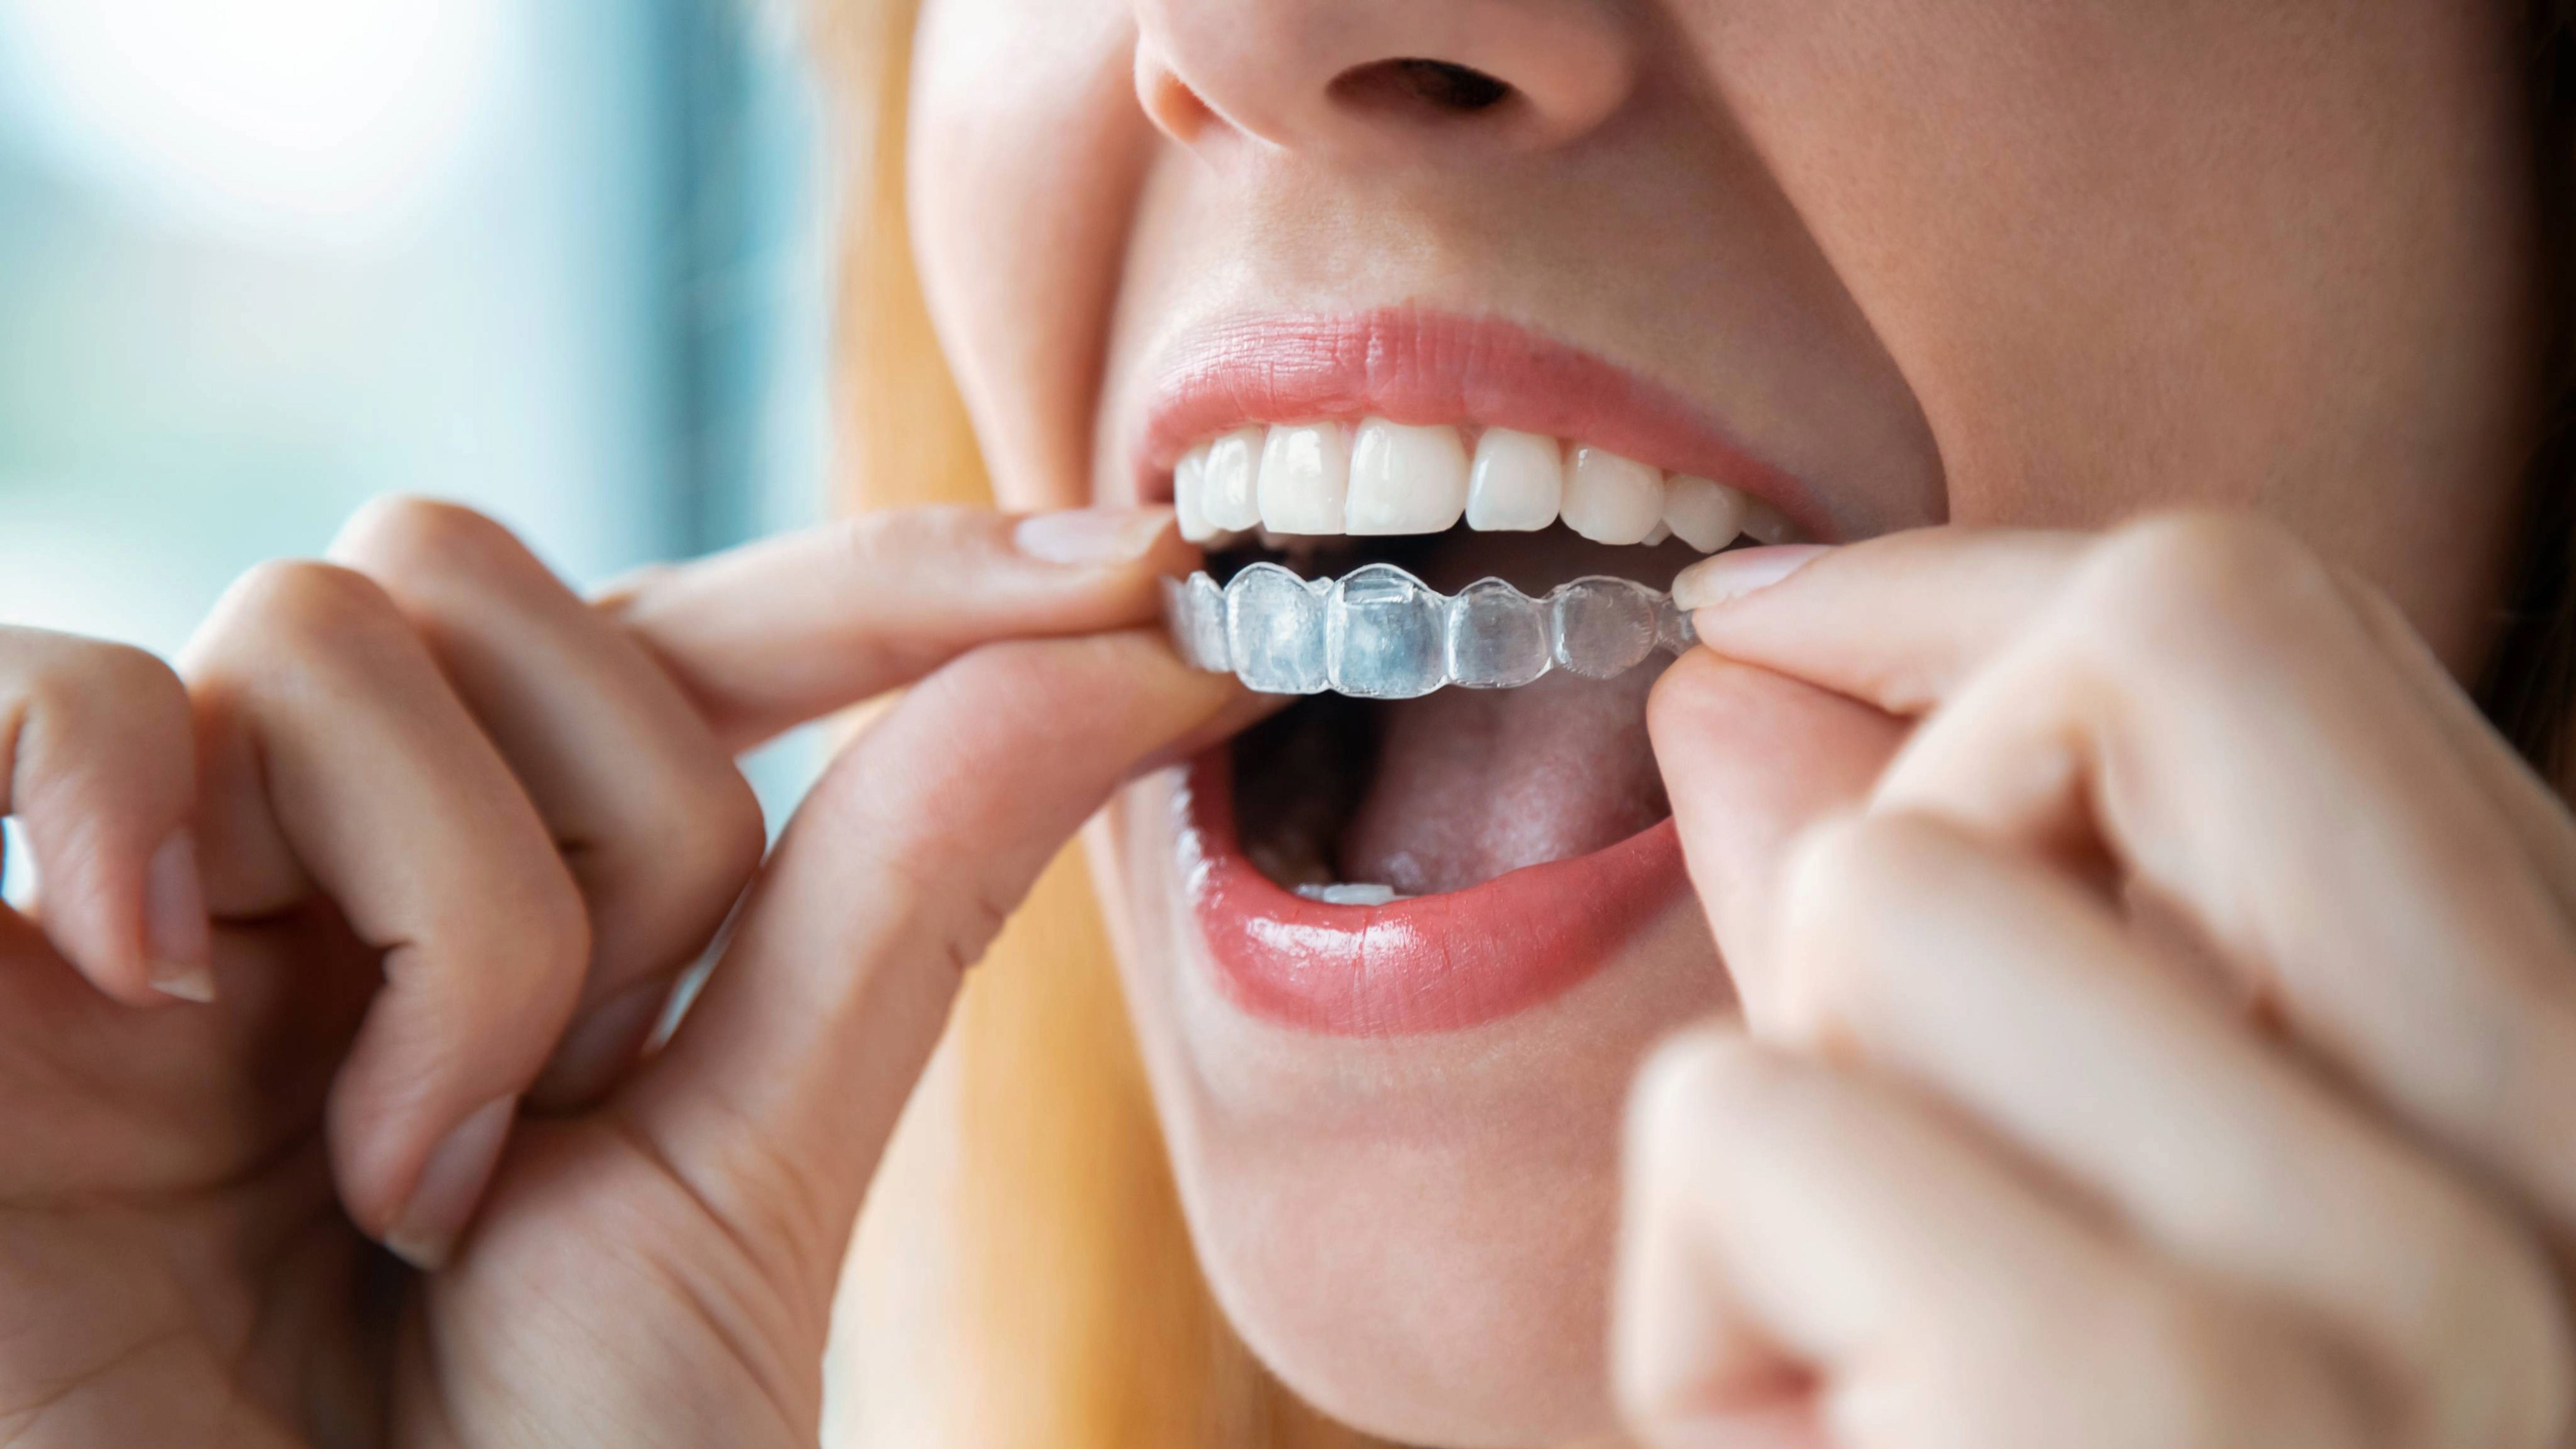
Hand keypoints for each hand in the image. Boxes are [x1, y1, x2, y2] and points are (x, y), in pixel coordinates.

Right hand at [0, 498, 1243, 1445]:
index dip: (913, 579)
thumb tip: (1134, 642)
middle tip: (555, 1118)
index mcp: (499, 900)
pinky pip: (36, 684)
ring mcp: (133, 888)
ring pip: (327, 633)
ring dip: (436, 919)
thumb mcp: (745, 1174)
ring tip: (391, 1176)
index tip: (1152, 566)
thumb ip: (901, 895)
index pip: (705, 639)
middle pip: (487, 579)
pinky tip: (141, 984)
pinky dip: (111, 789)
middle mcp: (316, 858)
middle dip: (602, 836)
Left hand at [1620, 515, 2575, 1446]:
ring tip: (1873, 1368)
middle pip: (2165, 637)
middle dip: (1915, 807)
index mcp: (2572, 1114)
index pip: (2275, 646)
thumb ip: (1941, 955)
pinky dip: (1701, 1306)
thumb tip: (1731, 677)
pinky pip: (1749, 1121)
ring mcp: (2421, 1297)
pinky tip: (1808, 1441)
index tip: (1759, 612)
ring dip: (1793, 1135)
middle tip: (1840, 1070)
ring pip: (1887, 893)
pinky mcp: (2169, 1395)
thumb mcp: (2040, 1227)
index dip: (1974, 588)